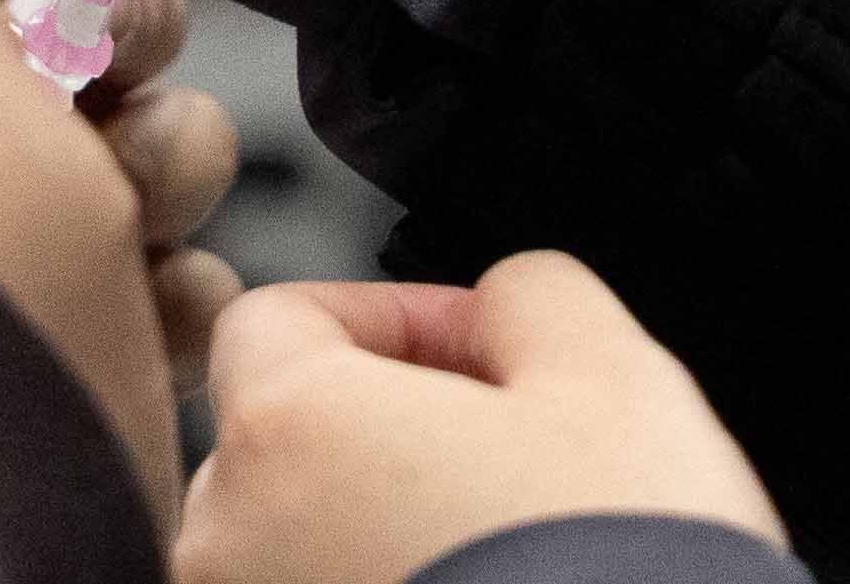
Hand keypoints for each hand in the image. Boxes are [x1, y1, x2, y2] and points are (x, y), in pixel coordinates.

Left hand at [173, 251, 786, 583]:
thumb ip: (527, 294)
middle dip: (394, 424)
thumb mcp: (614, 374)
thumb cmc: (620, 570)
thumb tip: (500, 307)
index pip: (276, 317)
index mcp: (280, 431)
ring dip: (390, 523)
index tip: (480, 344)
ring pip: (304, 546)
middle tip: (514, 446)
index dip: (392, 313)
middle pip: (287, 439)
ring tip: (511, 545)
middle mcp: (228, 545)